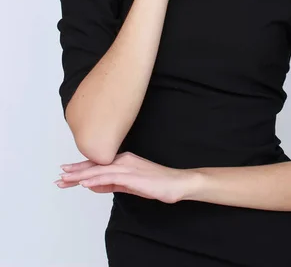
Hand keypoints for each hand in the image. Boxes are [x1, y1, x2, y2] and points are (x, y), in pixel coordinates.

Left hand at [53, 151, 191, 203]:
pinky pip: (110, 178)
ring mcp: (127, 167)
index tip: (65, 173)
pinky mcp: (132, 175)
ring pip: (99, 170)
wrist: (176, 183)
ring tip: (66, 179)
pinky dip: (96, 180)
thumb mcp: (129, 185)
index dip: (80, 169)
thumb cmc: (156, 183)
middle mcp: (123, 160)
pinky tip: (84, 183)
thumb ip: (111, 184)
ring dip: (80, 175)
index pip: (97, 165)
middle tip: (59, 176)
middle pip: (94, 165)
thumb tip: (93, 186)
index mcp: (122, 160)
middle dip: (75, 171)